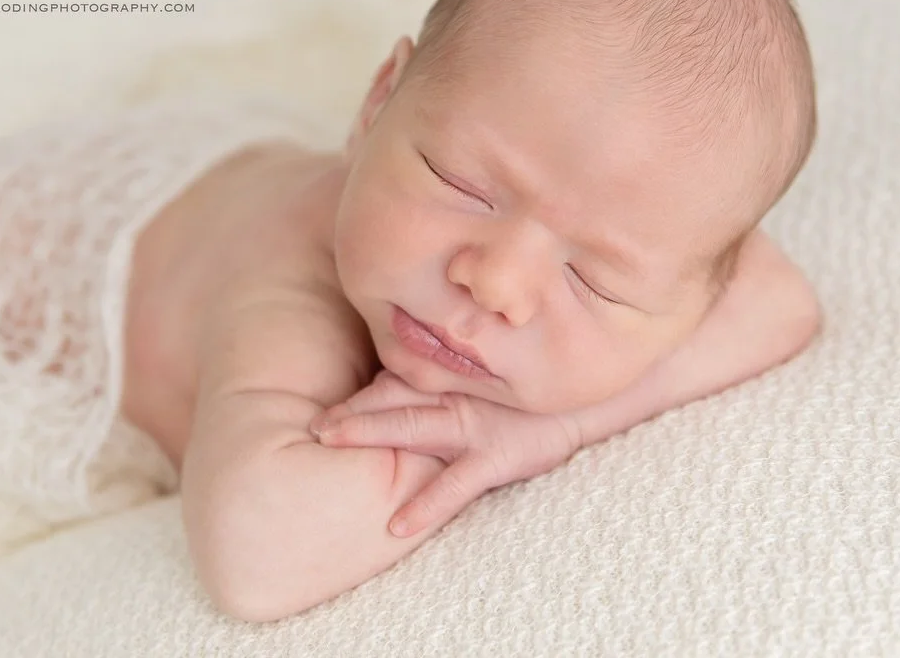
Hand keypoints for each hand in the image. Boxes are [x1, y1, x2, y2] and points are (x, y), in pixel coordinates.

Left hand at [308, 368, 582, 537]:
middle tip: (313, 423)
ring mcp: (472, 425)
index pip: (394, 378)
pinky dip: (425, 505)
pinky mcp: (495, 457)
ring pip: (411, 425)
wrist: (586, 400)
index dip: (357, 393)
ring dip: (368, 431)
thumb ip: (448, 372)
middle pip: (390, 398)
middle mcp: (453, 395)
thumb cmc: (531, 393)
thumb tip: (402, 376)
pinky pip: (454, 485)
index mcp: (449, 378)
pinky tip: (397, 526)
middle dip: (350, 410)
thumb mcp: (488, 377)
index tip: (321, 407)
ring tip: (330, 440)